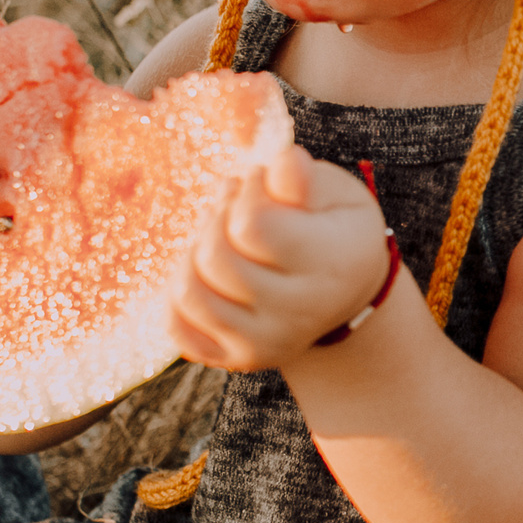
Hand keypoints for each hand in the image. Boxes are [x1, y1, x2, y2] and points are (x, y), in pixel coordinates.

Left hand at [169, 147, 397, 372]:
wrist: (345, 295)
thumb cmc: (332, 229)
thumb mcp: (333, 193)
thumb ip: (303, 177)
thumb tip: (285, 163)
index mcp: (333, 263)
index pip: (252, 226)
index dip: (245, 191)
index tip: (260, 180)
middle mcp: (302, 313)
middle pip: (215, 259)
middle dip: (215, 218)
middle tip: (234, 205)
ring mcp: (268, 343)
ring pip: (190, 293)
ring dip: (193, 253)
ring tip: (218, 236)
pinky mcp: (240, 358)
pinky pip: (178, 327)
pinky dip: (178, 294)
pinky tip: (206, 272)